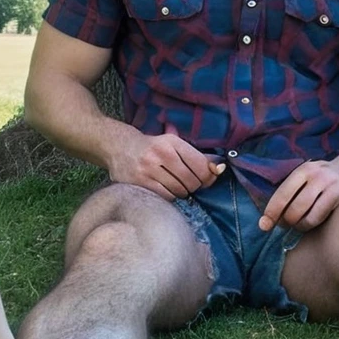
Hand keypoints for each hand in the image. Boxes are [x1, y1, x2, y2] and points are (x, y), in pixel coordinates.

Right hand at [108, 122, 225, 200]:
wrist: (119, 146)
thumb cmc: (153, 147)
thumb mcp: (174, 143)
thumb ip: (197, 156)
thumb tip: (220, 168)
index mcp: (173, 141)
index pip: (200, 164)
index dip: (208, 176)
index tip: (206, 179)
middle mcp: (161, 153)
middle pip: (191, 180)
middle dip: (195, 186)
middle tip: (190, 184)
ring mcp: (148, 168)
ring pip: (179, 190)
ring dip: (182, 193)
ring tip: (177, 187)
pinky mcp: (139, 182)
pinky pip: (164, 196)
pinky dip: (170, 197)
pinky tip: (166, 190)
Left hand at [258, 158, 338, 233]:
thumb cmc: (329, 176)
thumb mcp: (311, 175)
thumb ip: (295, 190)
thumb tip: (273, 215)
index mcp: (303, 169)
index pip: (281, 193)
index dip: (271, 211)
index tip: (264, 225)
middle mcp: (315, 175)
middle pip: (291, 207)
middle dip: (285, 221)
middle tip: (285, 225)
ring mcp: (328, 185)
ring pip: (304, 214)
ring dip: (298, 225)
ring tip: (298, 225)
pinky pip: (319, 217)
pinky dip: (311, 225)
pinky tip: (311, 224)